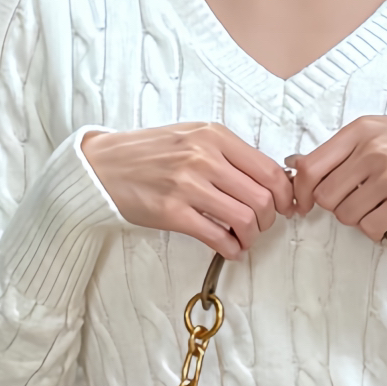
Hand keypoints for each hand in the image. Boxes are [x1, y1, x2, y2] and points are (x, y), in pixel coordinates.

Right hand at [82, 123, 295, 256]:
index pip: (269, 169)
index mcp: (214, 136)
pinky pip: (216, 236)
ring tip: (245, 238)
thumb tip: (268, 180)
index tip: (285, 206)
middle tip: (263, 225)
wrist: (102, 166)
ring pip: (244, 218)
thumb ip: (228, 153)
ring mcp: (187, 185)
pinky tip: (230, 250)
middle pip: (262, 197)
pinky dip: (231, 248)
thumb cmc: (149, 152)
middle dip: (270, 218)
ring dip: (252, 236)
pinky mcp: (171, 212)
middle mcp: (203, 157)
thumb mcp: (192, 136)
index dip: (284, 194)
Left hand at [289, 116, 386, 240]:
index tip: (305, 202)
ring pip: (346, 215)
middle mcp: (373, 151)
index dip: (302, 191)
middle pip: (326, 196)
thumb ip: (342, 147)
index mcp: (361, 131)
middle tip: (354, 200)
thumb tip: (298, 166)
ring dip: (357, 217)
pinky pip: (370, 227)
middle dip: (336, 204)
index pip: (311, 167)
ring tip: (376, 206)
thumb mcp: (379, 129)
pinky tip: (385, 219)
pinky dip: (374, 230)